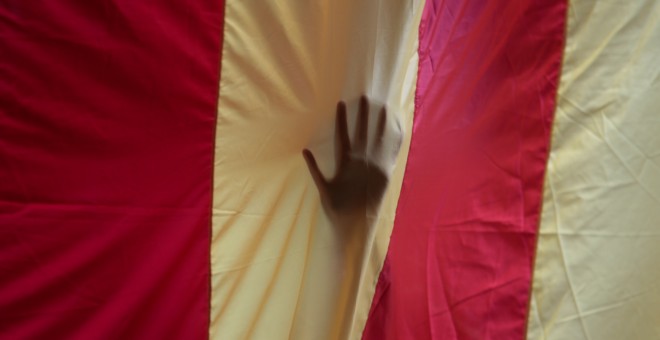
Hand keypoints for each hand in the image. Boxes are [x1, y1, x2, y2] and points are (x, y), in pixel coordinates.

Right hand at [303, 96, 401, 222]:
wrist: (359, 222)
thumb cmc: (338, 207)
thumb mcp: (323, 188)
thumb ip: (314, 168)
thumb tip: (304, 150)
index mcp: (346, 161)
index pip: (343, 134)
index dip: (341, 118)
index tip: (341, 103)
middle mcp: (363, 159)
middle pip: (363, 131)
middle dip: (363, 113)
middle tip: (364, 96)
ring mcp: (377, 164)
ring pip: (380, 137)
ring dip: (381, 121)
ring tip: (383, 106)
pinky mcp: (388, 172)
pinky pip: (394, 152)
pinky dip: (396, 139)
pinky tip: (399, 127)